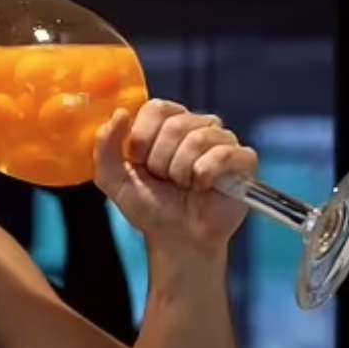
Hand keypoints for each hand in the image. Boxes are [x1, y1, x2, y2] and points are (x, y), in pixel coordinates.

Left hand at [92, 99, 258, 250]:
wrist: (177, 238)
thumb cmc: (150, 206)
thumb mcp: (113, 179)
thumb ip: (105, 146)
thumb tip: (119, 113)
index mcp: (166, 123)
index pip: (155, 108)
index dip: (143, 138)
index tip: (140, 162)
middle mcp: (196, 125)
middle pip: (175, 125)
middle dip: (160, 161)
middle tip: (164, 179)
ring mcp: (222, 140)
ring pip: (197, 140)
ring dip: (180, 172)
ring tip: (183, 185)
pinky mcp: (243, 159)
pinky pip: (223, 154)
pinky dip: (205, 175)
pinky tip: (203, 187)